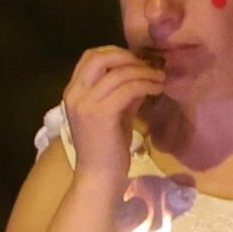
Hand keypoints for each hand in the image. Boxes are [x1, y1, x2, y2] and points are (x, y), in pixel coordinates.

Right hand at [62, 43, 169, 179]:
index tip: (136, 62)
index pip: (90, 57)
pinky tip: (157, 89)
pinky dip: (145, 84)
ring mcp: (86, 103)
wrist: (98, 178)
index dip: (115, 53)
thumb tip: (143, 73)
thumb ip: (123, 92)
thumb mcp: (115, 113)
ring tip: (159, 78)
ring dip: (143, 71)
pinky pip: (128, 88)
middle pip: (100, 57)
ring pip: (118, 72)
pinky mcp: (101, 113)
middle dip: (127, 57)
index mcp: (73, 92)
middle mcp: (75, 93)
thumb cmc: (106, 150)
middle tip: (149, 66)